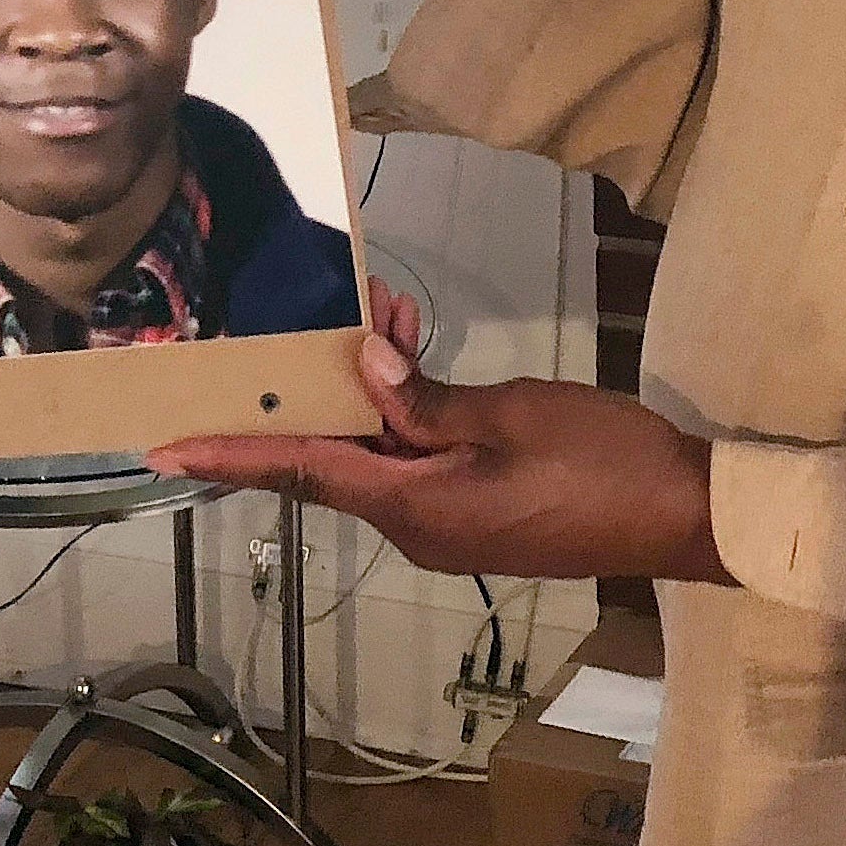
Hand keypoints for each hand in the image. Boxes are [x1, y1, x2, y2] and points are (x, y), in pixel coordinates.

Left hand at [148, 294, 733, 586]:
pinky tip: (426, 362)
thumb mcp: (509, 415)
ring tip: (398, 320)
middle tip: (331, 323)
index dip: (231, 456)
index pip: (301, 473)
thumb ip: (427, 398)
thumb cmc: (600, 463)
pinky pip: (417, 462)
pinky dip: (409, 413)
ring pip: (379, 455)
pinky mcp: (479, 513)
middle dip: (320, 390)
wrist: (681, 516)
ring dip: (374, 392)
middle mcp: (417, 525)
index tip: (164, 449)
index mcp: (414, 506)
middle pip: (335, 460)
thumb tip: (363, 369)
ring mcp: (449, 525)